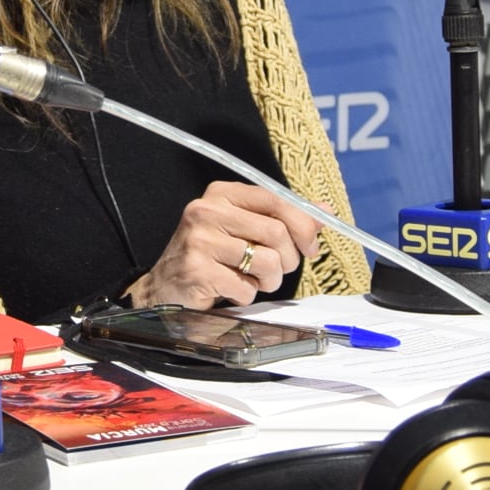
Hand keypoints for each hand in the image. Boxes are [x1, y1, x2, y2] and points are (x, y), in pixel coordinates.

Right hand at [128, 181, 322, 308]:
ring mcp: (199, 240)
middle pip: (276, 233)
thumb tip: (324, 212)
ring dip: (268, 281)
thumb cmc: (211, 257)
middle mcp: (206, 211)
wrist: (165, 288)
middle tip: (276, 272)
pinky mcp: (197, 270)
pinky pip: (246, 288)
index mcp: (221, 194)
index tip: (311, 247)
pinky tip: (229, 290)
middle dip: (286, 260)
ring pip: (266, 262)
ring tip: (252, 281)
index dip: (302, 225)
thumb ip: (282, 219)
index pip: (275, 199)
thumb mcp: (244, 230)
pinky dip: (245, 295)